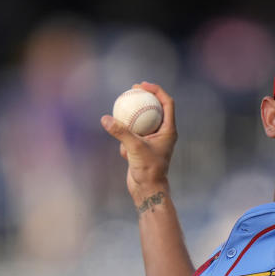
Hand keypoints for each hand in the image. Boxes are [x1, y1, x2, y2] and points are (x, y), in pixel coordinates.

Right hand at [101, 82, 176, 206]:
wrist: (147, 190)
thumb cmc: (147, 170)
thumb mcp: (133, 148)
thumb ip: (121, 132)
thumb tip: (105, 118)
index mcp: (169, 130)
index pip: (167, 103)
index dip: (156, 90)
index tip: (142, 85)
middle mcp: (163, 134)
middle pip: (156, 108)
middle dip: (144, 97)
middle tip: (132, 89)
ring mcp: (153, 141)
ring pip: (143, 122)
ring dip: (132, 117)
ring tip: (121, 111)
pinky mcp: (143, 148)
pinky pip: (133, 136)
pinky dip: (126, 139)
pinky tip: (123, 152)